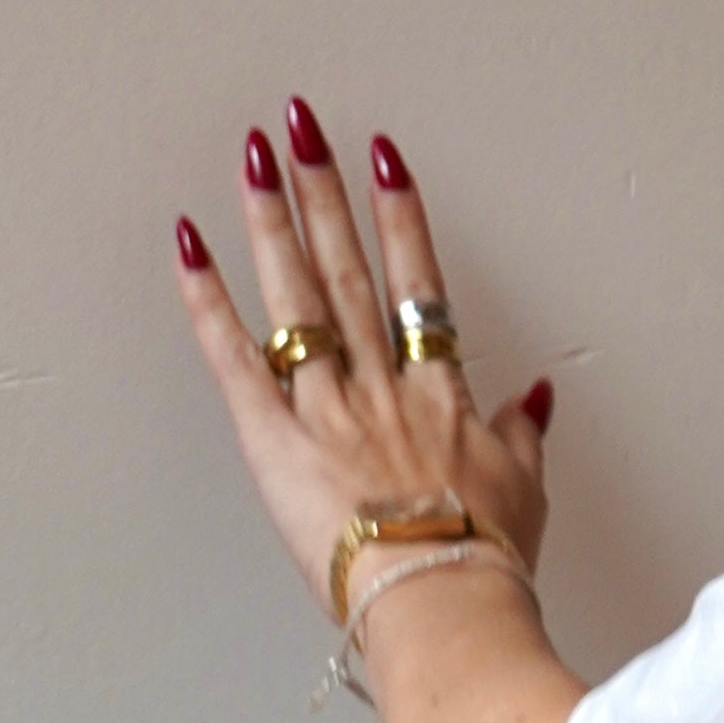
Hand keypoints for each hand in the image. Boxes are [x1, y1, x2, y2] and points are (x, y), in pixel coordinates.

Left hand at [174, 99, 553, 608]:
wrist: (443, 597)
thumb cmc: (483, 561)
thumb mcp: (524, 491)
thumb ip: (523, 434)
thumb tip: (535, 397)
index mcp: (437, 392)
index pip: (415, 280)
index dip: (399, 213)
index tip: (381, 158)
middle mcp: (379, 382)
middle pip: (347, 266)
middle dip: (325, 188)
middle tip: (302, 125)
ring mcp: (326, 404)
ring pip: (296, 294)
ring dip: (272, 217)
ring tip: (256, 155)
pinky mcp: (274, 437)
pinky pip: (233, 355)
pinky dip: (207, 298)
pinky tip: (188, 243)